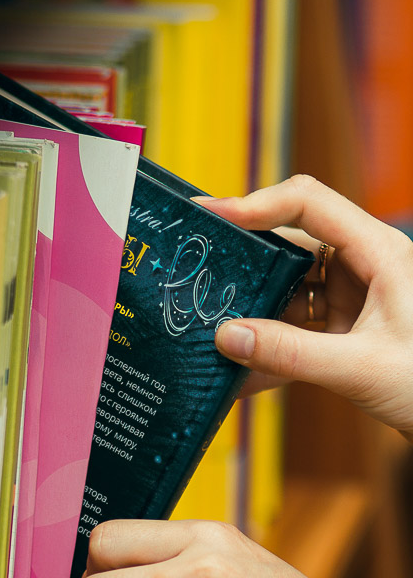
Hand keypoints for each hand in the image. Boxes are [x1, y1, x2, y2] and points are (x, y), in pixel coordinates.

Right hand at [199, 175, 412, 441]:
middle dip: (243, 263)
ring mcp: (351, 298)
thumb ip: (289, 353)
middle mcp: (363, 267)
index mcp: (380, 252)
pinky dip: (264, 349)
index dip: (256, 204)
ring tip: (209, 328)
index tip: (210, 216)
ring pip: (284, 289)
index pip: (308, 204)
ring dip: (250, 312)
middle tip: (198, 274)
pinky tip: (238, 373)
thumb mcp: (361, 367)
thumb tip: (226, 337)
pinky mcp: (341, 330)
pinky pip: (290, 330)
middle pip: (287, 245)